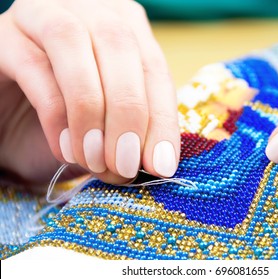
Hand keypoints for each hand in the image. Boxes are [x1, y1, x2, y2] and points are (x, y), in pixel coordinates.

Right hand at [0, 0, 179, 188]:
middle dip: (129, 113)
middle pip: (120, 46)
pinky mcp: (5, 36)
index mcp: (125, 28)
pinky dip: (56, 114)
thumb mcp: (110, 132)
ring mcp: (43, 15)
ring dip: (91, 110)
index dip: (162, 119)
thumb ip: (134, 137)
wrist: (13, 125)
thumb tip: (160, 162)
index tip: (162, 164)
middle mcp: (89, 11)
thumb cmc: (70, 125)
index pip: (155, 69)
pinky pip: (33, 67)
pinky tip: (65, 149)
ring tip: (96, 160)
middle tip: (125, 164)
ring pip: (74, 44)